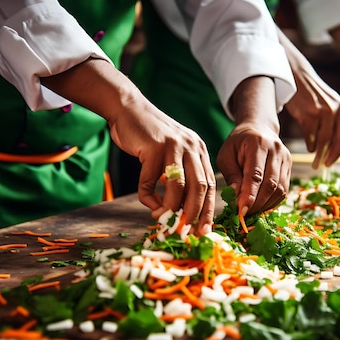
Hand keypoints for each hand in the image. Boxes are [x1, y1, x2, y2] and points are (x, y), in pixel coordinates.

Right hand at [41, 58, 215, 234]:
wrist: (129, 109)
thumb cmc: (150, 136)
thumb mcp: (173, 152)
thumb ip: (181, 174)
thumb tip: (182, 210)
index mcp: (199, 150)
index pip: (211, 185)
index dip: (208, 210)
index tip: (203, 229)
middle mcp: (191, 147)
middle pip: (199, 188)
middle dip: (193, 214)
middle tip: (185, 231)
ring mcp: (173, 147)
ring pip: (178, 187)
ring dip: (171, 208)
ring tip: (163, 219)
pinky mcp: (153, 149)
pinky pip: (150, 182)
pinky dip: (148, 197)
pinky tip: (148, 203)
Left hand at [218, 76, 290, 215]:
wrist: (258, 129)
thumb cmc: (238, 144)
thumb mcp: (226, 155)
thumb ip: (231, 175)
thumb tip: (237, 197)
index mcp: (258, 144)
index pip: (256, 174)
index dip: (249, 195)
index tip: (240, 210)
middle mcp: (276, 150)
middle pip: (271, 184)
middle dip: (257, 203)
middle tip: (244, 215)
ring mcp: (286, 159)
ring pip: (280, 190)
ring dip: (265, 205)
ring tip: (251, 211)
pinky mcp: (290, 167)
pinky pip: (284, 190)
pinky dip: (272, 202)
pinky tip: (260, 205)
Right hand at [277, 29, 339, 168]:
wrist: (296, 75)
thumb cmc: (312, 93)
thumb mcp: (328, 104)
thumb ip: (333, 121)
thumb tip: (331, 146)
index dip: (338, 152)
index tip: (331, 162)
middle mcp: (336, 111)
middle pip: (335, 141)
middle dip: (329, 156)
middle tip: (322, 166)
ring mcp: (322, 112)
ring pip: (322, 141)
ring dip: (318, 153)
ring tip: (313, 160)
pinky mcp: (308, 114)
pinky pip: (310, 136)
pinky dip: (309, 144)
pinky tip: (308, 146)